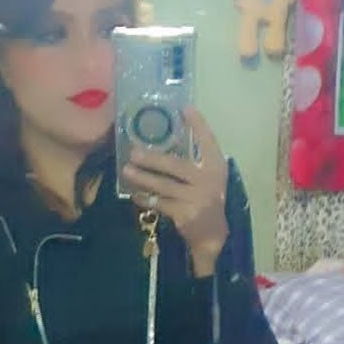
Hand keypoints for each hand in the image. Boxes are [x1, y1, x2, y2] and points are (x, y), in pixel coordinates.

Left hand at [123, 106, 228, 276]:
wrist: (212, 235)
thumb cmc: (206, 199)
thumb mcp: (208, 177)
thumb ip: (194, 160)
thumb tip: (164, 140)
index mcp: (216, 166)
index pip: (208, 141)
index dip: (198, 125)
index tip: (185, 108)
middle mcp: (208, 180)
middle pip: (175, 165)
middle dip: (152, 159)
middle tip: (133, 152)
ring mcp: (196, 198)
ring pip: (163, 185)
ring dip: (143, 178)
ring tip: (127, 171)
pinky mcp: (184, 214)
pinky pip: (159, 203)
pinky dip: (145, 198)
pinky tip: (135, 194)